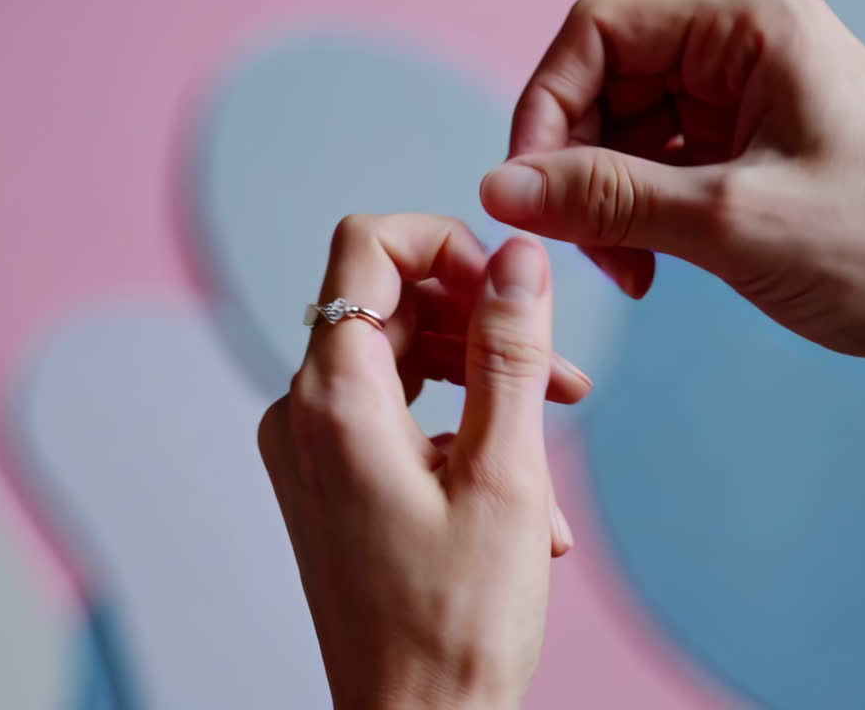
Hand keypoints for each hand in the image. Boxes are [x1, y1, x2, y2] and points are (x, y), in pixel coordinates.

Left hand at [259, 215, 577, 709]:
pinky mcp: (334, 483)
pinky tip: (525, 493)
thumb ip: (510, 351)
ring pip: (403, 362)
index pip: (366, 248)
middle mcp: (305, 414)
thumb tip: (521, 257)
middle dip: (484, 321)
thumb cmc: (456, 621)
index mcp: (334, 399)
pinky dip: (462, 428)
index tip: (511, 287)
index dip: (446, 243)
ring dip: (486, 378)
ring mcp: (314, 451)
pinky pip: (398, 418)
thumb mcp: (506, 475)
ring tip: (559, 425)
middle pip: (392, 305)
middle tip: (559, 368)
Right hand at [480, 0, 864, 409]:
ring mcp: (748, 99)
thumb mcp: (730, 222)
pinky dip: (640, 216)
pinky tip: (651, 266)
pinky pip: (661, 167)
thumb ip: (605, 199)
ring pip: (626, 131)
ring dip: (607, 201)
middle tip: (582, 242)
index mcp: (750, 20)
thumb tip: (501, 189)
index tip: (529, 189)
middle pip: (604, 80)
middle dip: (577, 165)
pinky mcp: (752, 151)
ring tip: (630, 267)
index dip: (547, 106)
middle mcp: (744, 46)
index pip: (597, 28)